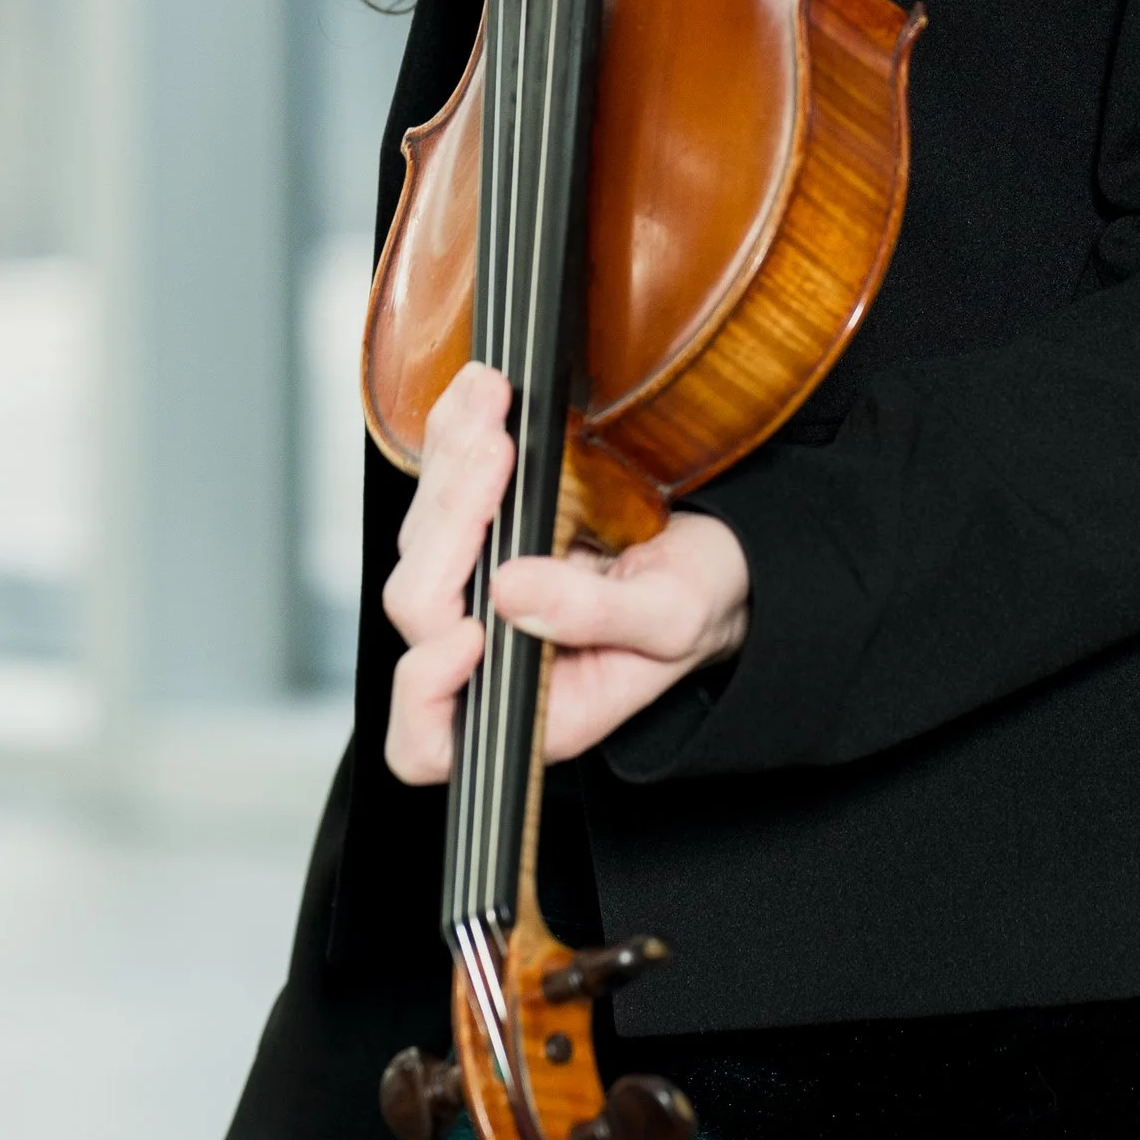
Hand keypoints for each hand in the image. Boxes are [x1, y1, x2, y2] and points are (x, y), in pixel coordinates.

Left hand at [385, 361, 751, 782]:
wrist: (721, 555)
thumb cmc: (704, 602)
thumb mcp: (675, 615)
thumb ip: (595, 615)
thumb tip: (507, 591)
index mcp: (533, 704)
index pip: (429, 741)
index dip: (425, 690)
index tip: (469, 631)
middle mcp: (491, 655)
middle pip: (418, 607)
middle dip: (452, 523)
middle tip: (500, 452)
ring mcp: (479, 593)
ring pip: (420, 539)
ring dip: (450, 465)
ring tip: (495, 404)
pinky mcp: (483, 536)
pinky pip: (440, 493)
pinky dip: (452, 438)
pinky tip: (477, 398)